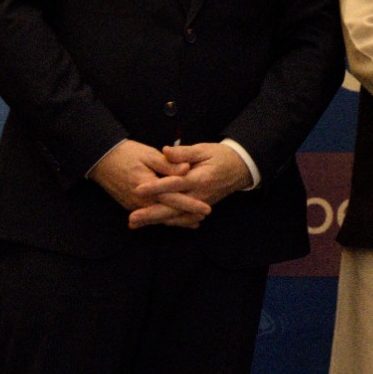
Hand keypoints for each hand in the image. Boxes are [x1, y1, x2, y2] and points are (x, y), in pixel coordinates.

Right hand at [89, 139, 199, 227]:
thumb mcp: (149, 154)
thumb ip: (168, 164)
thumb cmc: (126, 153)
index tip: (206, 208)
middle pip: (167, 213)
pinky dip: (163, 217)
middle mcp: (139, 200)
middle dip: (186, 217)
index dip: (190, 204)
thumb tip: (187, 169)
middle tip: (203, 217)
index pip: (173, 198)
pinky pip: (150, 215)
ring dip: (176, 220)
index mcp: (146, 186)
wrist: (101, 159)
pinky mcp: (130, 205)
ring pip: (158, 217)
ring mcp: (133, 205)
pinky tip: (175, 218)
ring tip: (194, 221)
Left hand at [127, 142, 251, 227]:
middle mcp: (199, 195)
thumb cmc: (221, 156)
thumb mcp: (204, 149)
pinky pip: (183, 218)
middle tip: (132, 218)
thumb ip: (184, 152)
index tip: (137, 189)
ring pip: (176, 216)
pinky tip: (153, 224)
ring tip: (136, 224)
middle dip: (151, 214)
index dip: (155, 187)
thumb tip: (165, 151)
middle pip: (172, 208)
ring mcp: (200, 204)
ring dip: (156, 221)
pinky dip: (168, 222)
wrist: (241, 168)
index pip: (174, 184)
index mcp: (199, 178)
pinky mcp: (200, 208)